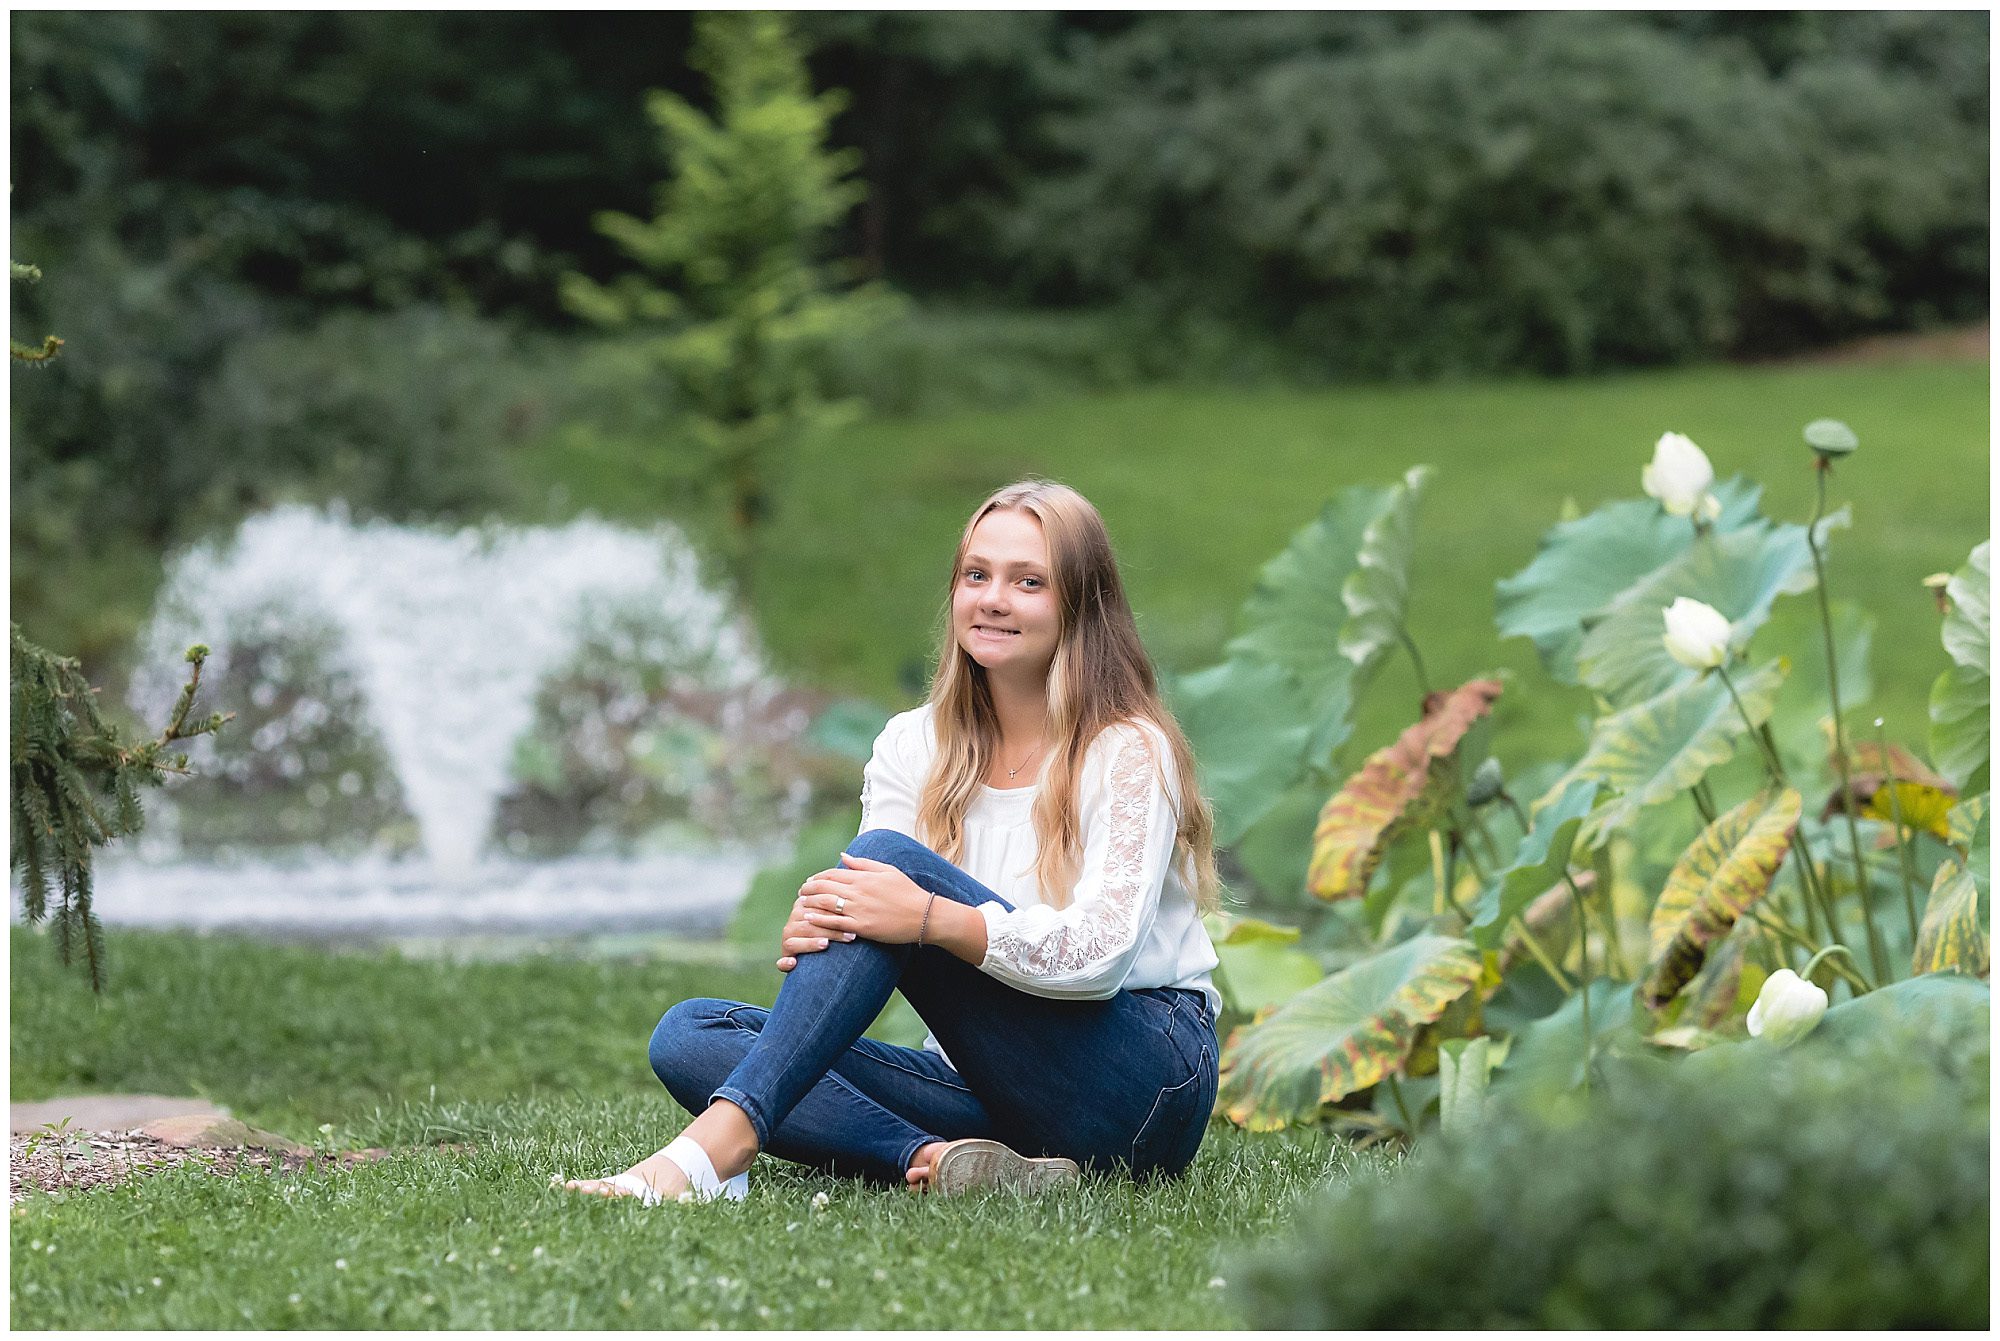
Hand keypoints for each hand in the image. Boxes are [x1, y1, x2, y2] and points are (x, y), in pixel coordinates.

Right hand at [775, 893, 848, 971]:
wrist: (823, 952)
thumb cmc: (838, 926)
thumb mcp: (840, 911)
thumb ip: (843, 896)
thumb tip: (859, 873)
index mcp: (805, 904)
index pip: (818, 904)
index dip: (836, 910)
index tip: (854, 916)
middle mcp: (795, 920)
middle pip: (809, 921)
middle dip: (829, 928)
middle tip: (850, 935)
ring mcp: (789, 938)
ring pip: (797, 939)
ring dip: (812, 943)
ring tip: (826, 944)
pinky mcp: (786, 957)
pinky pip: (782, 961)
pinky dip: (786, 962)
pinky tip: (794, 963)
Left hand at [785, 851, 931, 956]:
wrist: (924, 915)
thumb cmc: (908, 892)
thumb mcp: (888, 870)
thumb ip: (863, 863)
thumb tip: (843, 855)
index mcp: (864, 877)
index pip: (833, 873)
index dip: (818, 877)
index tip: (810, 881)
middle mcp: (858, 891)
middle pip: (825, 887)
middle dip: (809, 888)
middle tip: (801, 892)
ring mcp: (858, 909)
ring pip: (825, 903)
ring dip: (809, 902)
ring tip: (801, 904)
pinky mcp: (861, 926)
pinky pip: (834, 922)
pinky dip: (818, 920)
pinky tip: (808, 919)